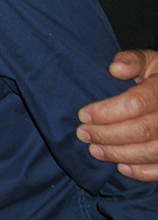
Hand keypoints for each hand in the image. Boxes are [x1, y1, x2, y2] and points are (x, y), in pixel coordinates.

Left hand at [78, 50, 157, 179]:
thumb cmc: (157, 75)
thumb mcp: (148, 61)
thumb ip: (132, 61)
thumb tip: (116, 69)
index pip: (135, 103)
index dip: (106, 112)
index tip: (82, 115)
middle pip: (141, 130)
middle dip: (107, 135)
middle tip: (83, 134)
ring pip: (152, 151)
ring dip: (120, 154)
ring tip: (95, 150)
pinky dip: (144, 173)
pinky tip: (122, 167)